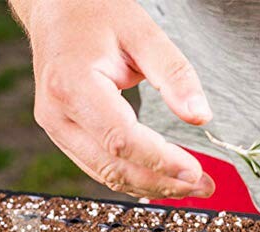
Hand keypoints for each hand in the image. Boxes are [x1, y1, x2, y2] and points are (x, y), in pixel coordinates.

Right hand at [11, 0, 214, 198]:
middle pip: (115, 167)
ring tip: (191, 187)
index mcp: (73, 85)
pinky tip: (164, 179)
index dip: (161, 161)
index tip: (195, 172)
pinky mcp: (65, 137)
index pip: (122, 139)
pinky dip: (136, 179)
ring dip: (153, 187)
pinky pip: (102, 169)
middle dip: (163, 182)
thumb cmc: (98, 14)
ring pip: (108, 175)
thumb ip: (174, 74)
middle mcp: (58, 115)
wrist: (56, 11)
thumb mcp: (143, 33)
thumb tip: (201, 117)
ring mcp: (58, 130)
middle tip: (203, 186)